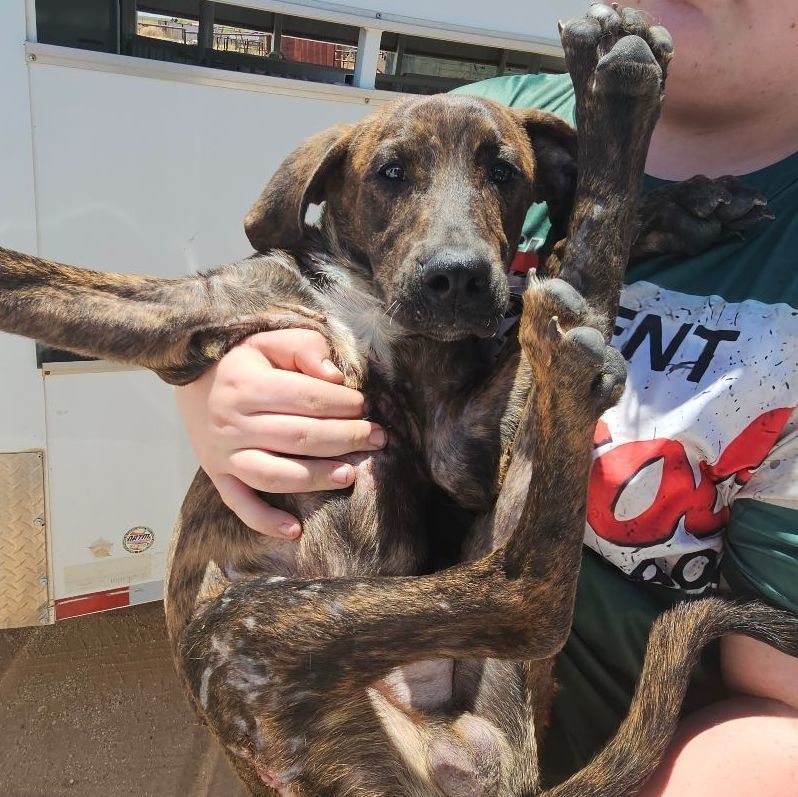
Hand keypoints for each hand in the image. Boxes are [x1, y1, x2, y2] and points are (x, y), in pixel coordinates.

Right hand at [175, 329, 385, 537]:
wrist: (193, 380)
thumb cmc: (244, 360)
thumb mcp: (270, 340)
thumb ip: (304, 349)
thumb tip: (336, 376)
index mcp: (246, 384)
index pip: (307, 398)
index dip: (343, 403)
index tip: (364, 405)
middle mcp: (232, 422)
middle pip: (299, 437)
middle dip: (345, 438)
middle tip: (376, 438)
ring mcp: (223, 453)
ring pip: (275, 474)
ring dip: (316, 478)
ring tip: (349, 475)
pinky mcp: (217, 475)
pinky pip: (240, 504)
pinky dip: (264, 520)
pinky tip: (294, 529)